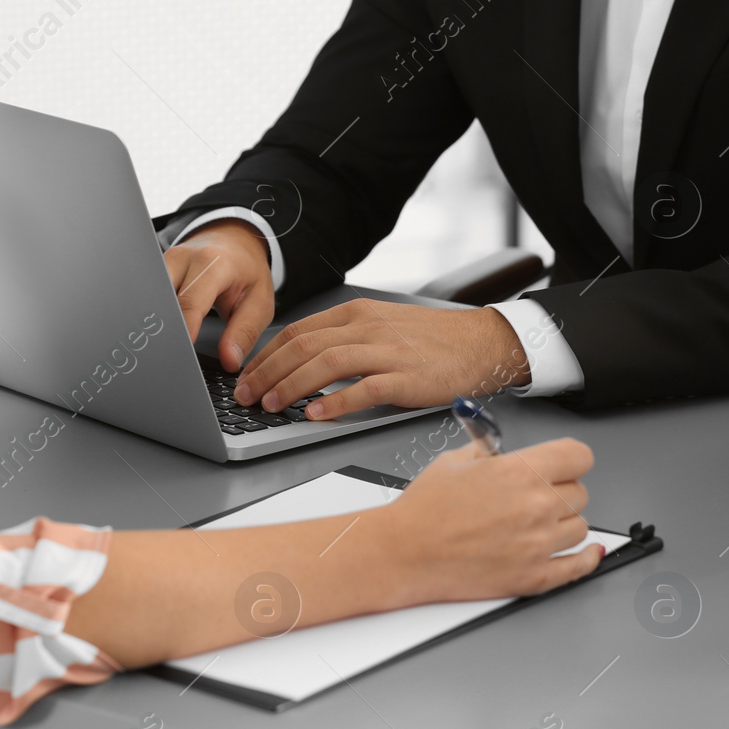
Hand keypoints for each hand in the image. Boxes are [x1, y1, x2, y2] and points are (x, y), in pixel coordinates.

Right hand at [163, 220, 274, 369]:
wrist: (236, 242)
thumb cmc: (247, 272)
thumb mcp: (260, 303)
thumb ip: (244, 333)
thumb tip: (229, 361)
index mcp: (213, 263)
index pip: (190, 302)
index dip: (184, 331)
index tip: (183, 355)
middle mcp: (184, 258)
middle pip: (163, 300)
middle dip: (165, 329)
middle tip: (173, 356)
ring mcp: (166, 261)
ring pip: (151, 298)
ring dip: (157, 321)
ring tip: (167, 345)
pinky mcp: (157, 269)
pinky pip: (150, 295)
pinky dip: (155, 314)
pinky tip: (161, 330)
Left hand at [233, 300, 529, 419]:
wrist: (481, 343)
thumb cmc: (431, 341)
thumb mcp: (382, 326)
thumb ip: (345, 338)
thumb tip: (302, 361)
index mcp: (357, 314)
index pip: (298, 331)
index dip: (266, 355)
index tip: (248, 376)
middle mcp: (368, 328)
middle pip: (303, 347)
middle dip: (268, 373)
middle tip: (247, 396)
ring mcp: (387, 352)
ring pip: (325, 365)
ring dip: (292, 387)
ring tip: (272, 406)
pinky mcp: (407, 378)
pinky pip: (363, 389)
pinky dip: (335, 403)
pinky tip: (316, 415)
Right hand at [370, 439, 603, 605]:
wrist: (403, 553)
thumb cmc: (423, 511)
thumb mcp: (456, 461)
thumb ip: (489, 452)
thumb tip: (504, 450)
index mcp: (520, 472)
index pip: (579, 456)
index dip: (571, 458)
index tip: (566, 463)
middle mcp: (536, 507)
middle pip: (579, 493)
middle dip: (560, 491)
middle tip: (537, 496)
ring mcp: (538, 544)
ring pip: (580, 528)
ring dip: (564, 523)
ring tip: (538, 524)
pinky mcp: (533, 577)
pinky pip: (578, 567)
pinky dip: (587, 558)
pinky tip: (588, 552)